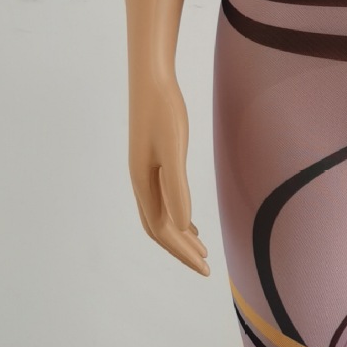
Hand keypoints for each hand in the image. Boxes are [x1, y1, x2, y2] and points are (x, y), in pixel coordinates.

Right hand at [128, 71, 209, 275]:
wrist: (151, 79)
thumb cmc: (164, 112)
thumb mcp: (173, 150)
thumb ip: (176, 188)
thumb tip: (183, 226)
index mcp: (143, 184)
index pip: (163, 230)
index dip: (182, 252)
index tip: (204, 267)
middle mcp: (140, 182)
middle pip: (160, 228)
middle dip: (181, 250)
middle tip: (206, 267)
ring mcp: (144, 172)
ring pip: (160, 215)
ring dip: (180, 235)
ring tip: (200, 250)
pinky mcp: (152, 161)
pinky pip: (162, 199)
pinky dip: (177, 215)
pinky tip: (190, 221)